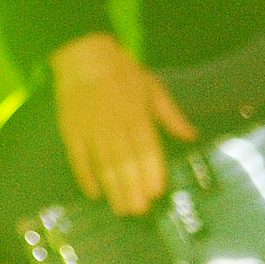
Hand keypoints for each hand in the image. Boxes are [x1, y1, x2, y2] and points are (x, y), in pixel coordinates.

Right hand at [50, 30, 197, 216]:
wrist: (82, 52)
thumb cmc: (122, 71)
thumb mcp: (153, 87)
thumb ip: (171, 115)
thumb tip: (192, 136)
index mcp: (137, 113)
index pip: (146, 147)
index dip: (151, 170)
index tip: (156, 192)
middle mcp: (114, 123)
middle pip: (123, 160)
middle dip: (131, 187)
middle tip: (138, 211)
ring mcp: (91, 127)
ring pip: (102, 162)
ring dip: (112, 187)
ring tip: (120, 208)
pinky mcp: (71, 128)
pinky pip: (77, 155)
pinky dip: (84, 174)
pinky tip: (93, 192)